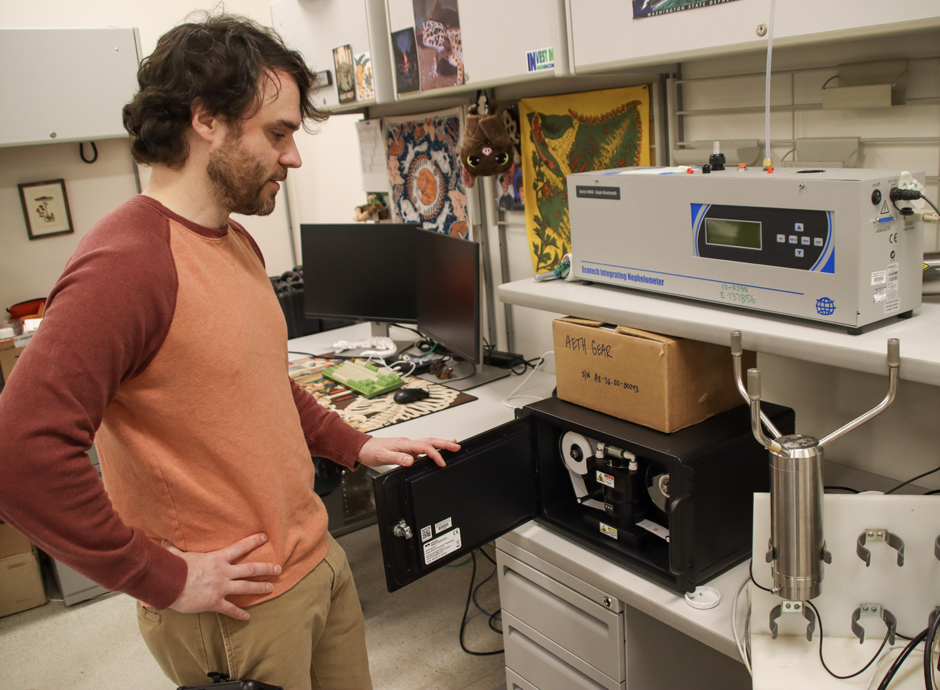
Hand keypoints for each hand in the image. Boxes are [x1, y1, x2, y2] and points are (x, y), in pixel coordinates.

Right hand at [165, 533, 280, 620]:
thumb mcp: (176, 554)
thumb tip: (163, 541)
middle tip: (278, 569)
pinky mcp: (214, 602)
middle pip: (250, 569)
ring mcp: (221, 588)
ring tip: (271, 588)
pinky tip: (247, 617)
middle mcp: (223, 572)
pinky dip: (239, 614)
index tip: (265, 538)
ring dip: (260, 588)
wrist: (169, 584)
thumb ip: (174, 548)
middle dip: (266, 568)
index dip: (253, 541)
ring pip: (246, 587)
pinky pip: (230, 609)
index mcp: (217, 558)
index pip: (240, 547)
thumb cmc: (173, 567)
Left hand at [358, 436, 459, 468]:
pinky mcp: (406, 449)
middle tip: (457, 447)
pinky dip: (431, 449)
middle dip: (445, 443)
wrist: (362, 449)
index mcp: (404, 443)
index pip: (424, 447)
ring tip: (452, 445)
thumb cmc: (371, 451)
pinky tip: (434, 454)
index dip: (435, 455)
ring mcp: (407, 446)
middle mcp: (407, 443)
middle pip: (430, 441)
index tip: (442, 462)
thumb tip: (411, 461)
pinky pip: (422, 448)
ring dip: (440, 444)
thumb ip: (398, 458)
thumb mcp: (382, 457)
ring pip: (427, 443)